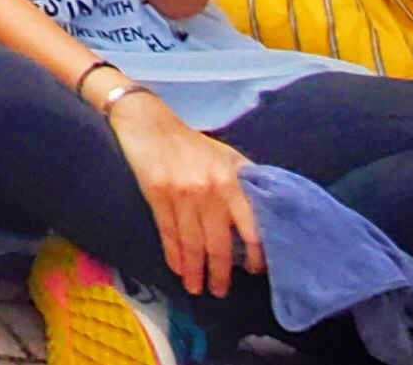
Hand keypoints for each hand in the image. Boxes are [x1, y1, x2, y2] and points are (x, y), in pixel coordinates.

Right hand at [104, 86, 260, 300]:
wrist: (147, 121)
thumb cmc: (189, 141)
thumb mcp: (225, 155)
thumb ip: (245, 181)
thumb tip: (265, 211)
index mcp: (231, 180)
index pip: (250, 227)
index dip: (254, 253)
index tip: (253, 270)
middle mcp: (209, 189)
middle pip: (219, 243)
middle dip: (220, 272)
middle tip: (220, 291)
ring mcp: (181, 193)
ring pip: (192, 243)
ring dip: (195, 271)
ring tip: (197, 289)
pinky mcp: (157, 195)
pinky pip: (168, 233)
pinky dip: (174, 255)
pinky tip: (178, 269)